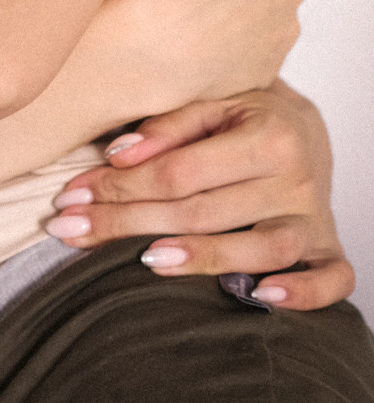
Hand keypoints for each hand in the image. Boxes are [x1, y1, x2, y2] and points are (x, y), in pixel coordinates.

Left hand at [45, 82, 353, 308]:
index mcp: (267, 135)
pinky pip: (330, 279)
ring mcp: (314, 220)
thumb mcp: (210, 105)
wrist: (305, 132)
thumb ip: (166, 126)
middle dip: (130, 223)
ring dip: (201, 258)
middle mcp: (295, 179)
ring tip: (144, 261)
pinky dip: (304, 293)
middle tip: (73, 231)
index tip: (72, 196)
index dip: (121, 185)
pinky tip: (262, 297)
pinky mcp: (328, 249)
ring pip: (258, 248)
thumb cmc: (244, 118)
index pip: (180, 170)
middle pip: (203, 211)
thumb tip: (116, 153)